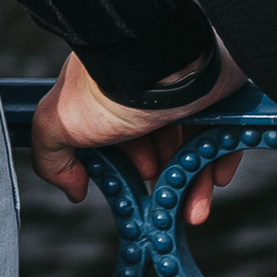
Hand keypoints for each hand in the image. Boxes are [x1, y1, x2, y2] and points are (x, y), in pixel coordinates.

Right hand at [31, 49, 249, 230]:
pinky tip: (214, 180)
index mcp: (109, 93)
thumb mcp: (59, 122)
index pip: (117, 136)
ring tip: (194, 213)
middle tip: (165, 207)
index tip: (132, 185)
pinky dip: (219, 160)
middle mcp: (148, 90)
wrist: (166, 64)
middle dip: (162, 183)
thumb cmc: (109, 89)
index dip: (126, 165)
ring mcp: (184, 91)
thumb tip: (73, 189)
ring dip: (192, 184)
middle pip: (157, 144)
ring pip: (191, 145)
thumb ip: (52, 156)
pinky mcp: (218, 94)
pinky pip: (224, 133)